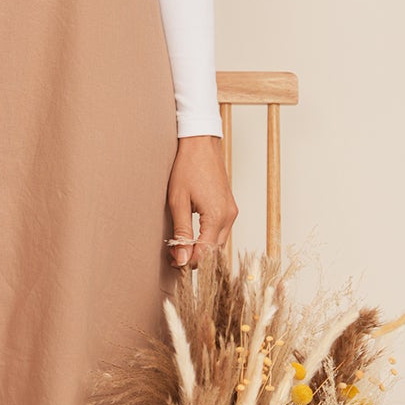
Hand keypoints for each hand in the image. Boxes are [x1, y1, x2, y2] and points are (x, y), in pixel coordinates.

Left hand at [166, 135, 237, 269]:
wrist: (201, 143)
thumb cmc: (188, 167)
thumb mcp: (178, 201)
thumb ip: (181, 231)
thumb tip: (181, 257)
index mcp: (217, 216)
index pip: (205, 253)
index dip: (188, 261)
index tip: (172, 261)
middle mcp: (229, 217)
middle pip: (214, 252)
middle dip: (195, 258)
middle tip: (174, 255)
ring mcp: (231, 212)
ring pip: (218, 243)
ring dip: (201, 249)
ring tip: (180, 246)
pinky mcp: (229, 207)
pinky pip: (220, 231)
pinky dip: (207, 238)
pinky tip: (192, 236)